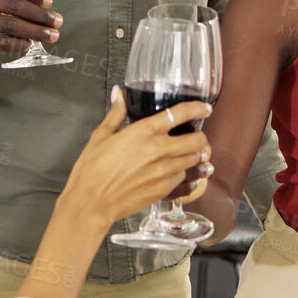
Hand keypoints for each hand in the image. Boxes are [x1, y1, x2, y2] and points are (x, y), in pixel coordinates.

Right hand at [55, 89, 214, 229]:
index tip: (205, 108)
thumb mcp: (101, 136)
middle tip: (194, 136)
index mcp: (144, 132)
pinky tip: (178, 171)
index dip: (197, 108)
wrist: (92, 202)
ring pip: (195, 159)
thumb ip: (116, 114)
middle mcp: (160, 151)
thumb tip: (118, 95)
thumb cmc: (92, 171)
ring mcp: (165, 171)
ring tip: (188, 153)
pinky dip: (186, 173)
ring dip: (195, 155)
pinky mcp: (164, 189)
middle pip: (198, 140)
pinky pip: (185, 178)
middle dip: (200, 136)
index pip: (180, 114)